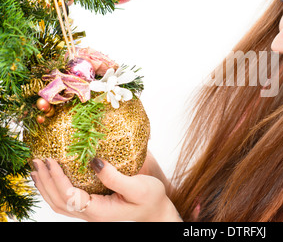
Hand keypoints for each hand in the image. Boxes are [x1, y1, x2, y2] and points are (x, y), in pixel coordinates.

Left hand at [31, 158, 181, 221]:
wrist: (155, 211)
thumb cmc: (150, 198)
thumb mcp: (138, 187)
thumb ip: (114, 177)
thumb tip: (94, 161)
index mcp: (99, 211)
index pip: (69, 196)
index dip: (57, 178)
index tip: (51, 159)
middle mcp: (90, 214)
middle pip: (58, 201)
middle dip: (45, 181)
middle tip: (36, 160)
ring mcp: (89, 212)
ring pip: (58, 203)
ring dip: (45, 186)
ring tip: (37, 168)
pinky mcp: (91, 206)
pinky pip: (66, 199)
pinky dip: (54, 187)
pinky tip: (52, 176)